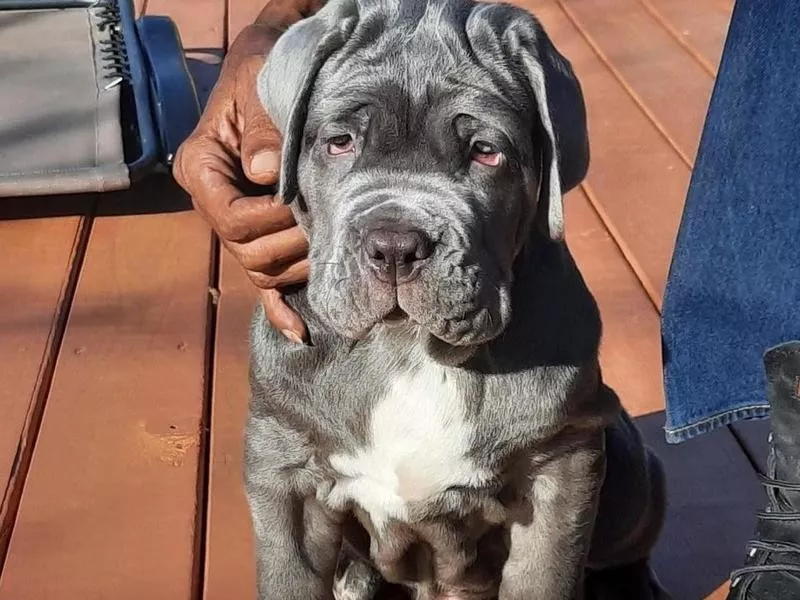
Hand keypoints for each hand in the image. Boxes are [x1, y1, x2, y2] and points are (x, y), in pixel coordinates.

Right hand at [174, 8, 318, 343]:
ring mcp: (234, 224)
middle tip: (333, 227)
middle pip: (247, 252)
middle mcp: (213, 204)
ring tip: (335, 254)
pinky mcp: (258, 235)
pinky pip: (265, 282)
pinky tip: (302, 332)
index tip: (305, 204)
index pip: (231, 220)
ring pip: (262, 270)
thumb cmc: (261, 75)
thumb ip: (260, 130)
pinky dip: (280, 308)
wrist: (267, 72)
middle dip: (294, 246)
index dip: (271, 221)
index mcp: (201, 171)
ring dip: (300, 268)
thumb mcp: (258, 90)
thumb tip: (265, 172)